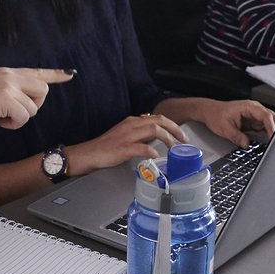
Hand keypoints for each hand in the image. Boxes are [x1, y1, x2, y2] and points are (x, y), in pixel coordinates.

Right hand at [0, 68, 74, 156]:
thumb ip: (10, 91)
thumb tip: (27, 100)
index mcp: (6, 72)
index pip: (37, 71)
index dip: (56, 74)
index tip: (70, 74)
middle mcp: (9, 75)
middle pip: (43, 90)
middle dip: (34, 106)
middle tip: (15, 114)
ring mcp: (8, 85)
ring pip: (34, 107)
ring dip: (21, 118)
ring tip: (1, 117)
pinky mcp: (6, 98)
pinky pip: (24, 117)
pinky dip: (13, 125)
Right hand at [67, 114, 188, 174]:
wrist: (90, 153)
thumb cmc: (107, 146)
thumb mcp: (126, 135)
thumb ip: (141, 135)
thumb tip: (156, 138)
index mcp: (133, 121)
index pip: (157, 118)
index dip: (172, 125)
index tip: (181, 134)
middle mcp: (132, 125)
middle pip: (159, 121)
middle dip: (175, 129)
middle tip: (184, 140)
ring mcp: (128, 136)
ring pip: (154, 130)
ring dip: (167, 138)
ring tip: (174, 147)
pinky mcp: (123, 148)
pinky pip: (142, 148)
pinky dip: (152, 151)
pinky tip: (157, 155)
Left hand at [192, 99, 274, 148]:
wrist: (209, 111)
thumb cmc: (215, 115)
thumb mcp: (224, 128)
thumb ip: (236, 136)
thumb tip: (246, 144)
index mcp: (248, 107)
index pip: (265, 116)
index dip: (272, 127)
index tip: (274, 137)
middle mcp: (254, 109)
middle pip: (272, 118)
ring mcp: (255, 115)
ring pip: (271, 123)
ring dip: (274, 132)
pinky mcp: (253, 121)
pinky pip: (265, 128)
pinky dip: (268, 134)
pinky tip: (270, 142)